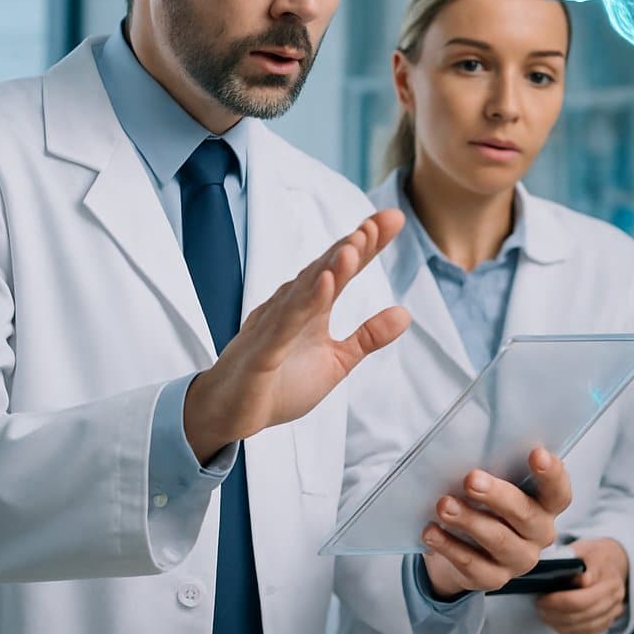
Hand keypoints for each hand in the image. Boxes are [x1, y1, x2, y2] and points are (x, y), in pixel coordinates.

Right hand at [183, 210, 410, 462]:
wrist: (229, 414)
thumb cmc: (278, 385)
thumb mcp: (336, 362)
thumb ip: (368, 337)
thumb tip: (405, 313)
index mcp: (312, 307)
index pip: (342, 269)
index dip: (367, 245)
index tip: (393, 219)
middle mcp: (292, 307)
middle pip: (325, 268)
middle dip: (352, 244)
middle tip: (379, 221)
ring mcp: (275, 325)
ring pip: (306, 289)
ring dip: (331, 265)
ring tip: (356, 243)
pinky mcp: (264, 350)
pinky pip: (286, 322)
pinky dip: (306, 301)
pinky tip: (325, 284)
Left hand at [421, 448, 573, 598]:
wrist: (464, 548)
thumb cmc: (486, 505)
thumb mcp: (495, 485)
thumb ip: (495, 471)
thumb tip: (470, 449)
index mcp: (547, 505)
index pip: (558, 490)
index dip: (551, 473)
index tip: (536, 453)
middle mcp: (539, 534)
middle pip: (526, 514)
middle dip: (497, 495)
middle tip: (471, 479)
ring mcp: (519, 559)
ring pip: (497, 539)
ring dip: (469, 520)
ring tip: (443, 505)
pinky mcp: (493, 579)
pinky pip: (472, 563)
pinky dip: (449, 546)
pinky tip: (432, 532)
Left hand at [536, 538, 629, 633]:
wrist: (614, 561)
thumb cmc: (593, 555)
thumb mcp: (582, 548)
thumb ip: (570, 559)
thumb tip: (556, 571)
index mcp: (607, 573)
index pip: (581, 594)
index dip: (557, 599)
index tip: (542, 596)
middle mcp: (614, 593)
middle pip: (582, 611)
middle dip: (556, 612)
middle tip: (539, 606)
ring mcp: (614, 609)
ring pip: (584, 625)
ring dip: (560, 623)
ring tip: (544, 614)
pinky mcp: (610, 621)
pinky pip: (588, 632)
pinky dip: (569, 630)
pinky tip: (557, 622)